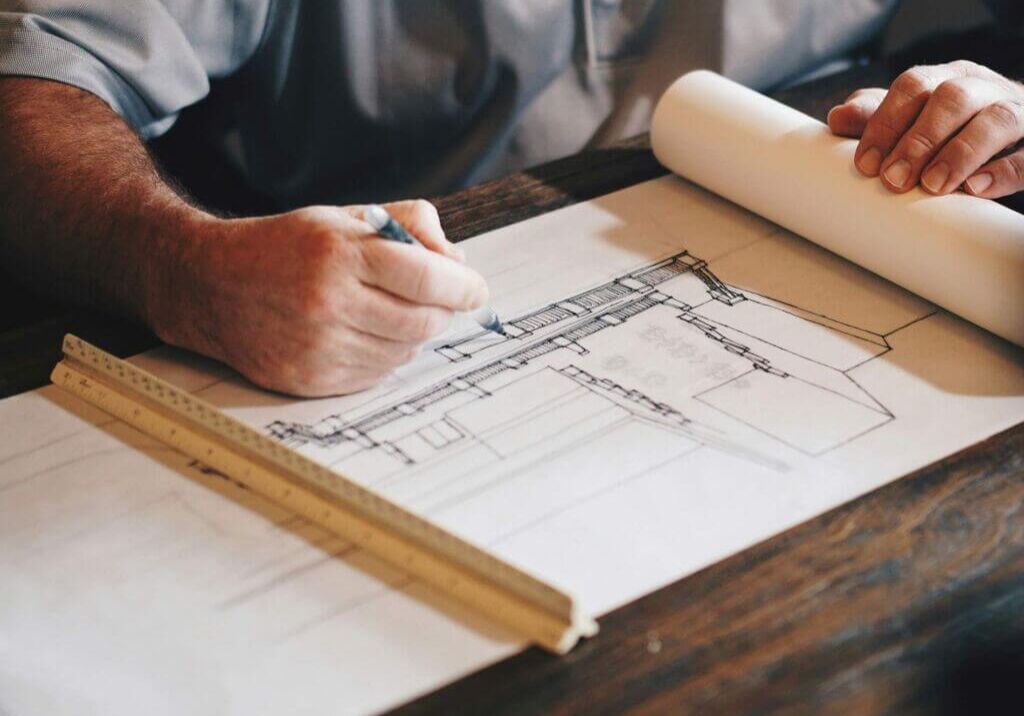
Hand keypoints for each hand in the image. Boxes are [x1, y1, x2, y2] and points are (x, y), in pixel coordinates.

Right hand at [152, 200, 485, 395]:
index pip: (427, 277)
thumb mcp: (344, 217)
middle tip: (438, 299)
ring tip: (389, 311)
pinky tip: (366, 333)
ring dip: (413, 334)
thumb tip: (458, 261)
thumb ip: (408, 225)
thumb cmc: (286, 246)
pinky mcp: (311, 379)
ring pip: (405, 352)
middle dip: (443, 310)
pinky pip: (377, 375)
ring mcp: (319, 346)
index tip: (476, 289)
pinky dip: (385, 356)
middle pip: (424, 321)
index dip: (463, 286)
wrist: (211, 285)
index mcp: (338, 253)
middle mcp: (328, 302)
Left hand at [827, 60, 1023, 198]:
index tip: (866, 164)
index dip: (886, 122)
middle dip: (919, 140)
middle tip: (894, 180)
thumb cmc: (950, 128)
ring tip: (933, 186)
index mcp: (946, 78)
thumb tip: (837, 118)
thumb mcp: (912, 118)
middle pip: (953, 99)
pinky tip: (976, 189)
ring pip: (996, 119)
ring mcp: (1016, 113)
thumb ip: (876, 117)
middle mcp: (983, 89)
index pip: (914, 85)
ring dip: (960, 153)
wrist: (1014, 133)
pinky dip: (1004, 171)